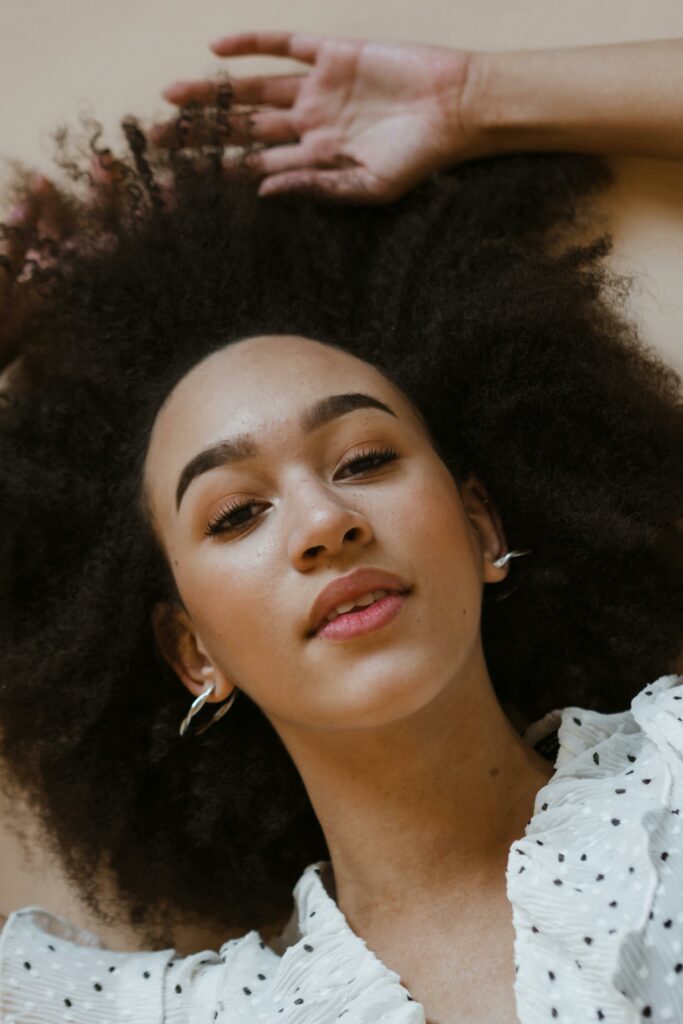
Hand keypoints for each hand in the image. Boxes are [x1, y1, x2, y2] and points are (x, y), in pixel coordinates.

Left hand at [159, 31, 479, 202]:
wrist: (457, 109)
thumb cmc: (418, 158)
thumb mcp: (368, 187)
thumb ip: (315, 187)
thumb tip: (262, 190)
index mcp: (314, 159)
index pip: (253, 166)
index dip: (216, 172)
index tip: (178, 180)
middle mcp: (308, 124)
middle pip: (241, 129)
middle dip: (200, 135)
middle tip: (154, 140)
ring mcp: (317, 87)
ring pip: (251, 89)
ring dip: (212, 93)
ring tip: (169, 98)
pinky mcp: (331, 54)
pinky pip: (283, 46)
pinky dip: (251, 45)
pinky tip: (216, 49)